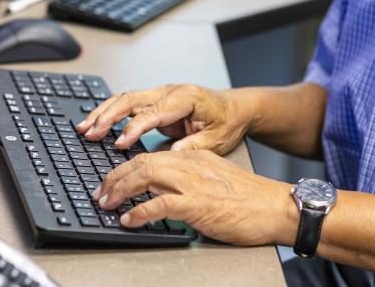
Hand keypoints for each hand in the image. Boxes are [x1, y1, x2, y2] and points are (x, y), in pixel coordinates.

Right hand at [75, 83, 249, 154]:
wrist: (235, 108)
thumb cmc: (227, 122)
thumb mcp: (215, 140)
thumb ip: (191, 148)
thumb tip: (169, 157)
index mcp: (186, 98)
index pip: (154, 112)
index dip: (135, 127)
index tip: (119, 143)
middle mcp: (170, 91)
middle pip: (132, 99)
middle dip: (108, 116)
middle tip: (90, 133)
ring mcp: (161, 93)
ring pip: (126, 98)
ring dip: (103, 112)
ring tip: (84, 128)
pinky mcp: (156, 100)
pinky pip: (129, 103)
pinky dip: (110, 112)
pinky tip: (96, 122)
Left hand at [93, 149, 296, 246]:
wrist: (274, 207)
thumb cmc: (249, 199)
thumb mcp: (215, 180)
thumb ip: (190, 181)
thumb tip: (162, 194)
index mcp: (194, 156)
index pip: (151, 155)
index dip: (126, 168)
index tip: (111, 182)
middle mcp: (191, 164)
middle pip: (142, 161)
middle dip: (115, 177)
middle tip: (100, 193)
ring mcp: (193, 182)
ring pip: (146, 175)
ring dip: (120, 190)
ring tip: (107, 203)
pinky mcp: (197, 204)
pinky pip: (159, 204)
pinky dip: (140, 212)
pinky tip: (129, 220)